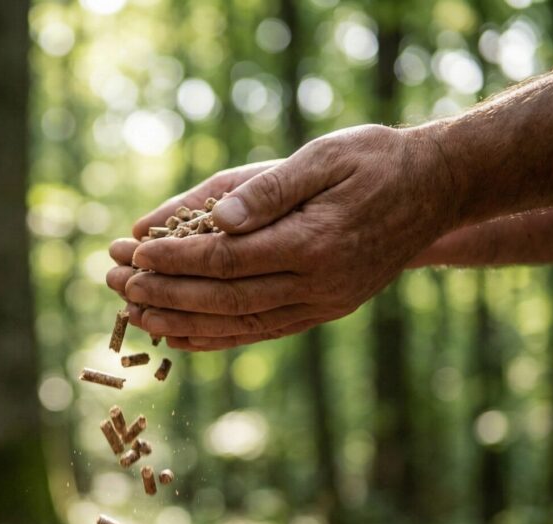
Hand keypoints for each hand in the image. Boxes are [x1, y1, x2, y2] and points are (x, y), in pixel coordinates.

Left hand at [106, 125, 458, 350]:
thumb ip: (267, 188)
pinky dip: (216, 338)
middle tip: (116, 285)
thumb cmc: (375, 161)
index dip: (175, 260)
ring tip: (134, 316)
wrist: (436, 190)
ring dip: (182, 323)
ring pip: (239, 325)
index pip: (227, 259)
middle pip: (225, 299)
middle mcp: (319, 284)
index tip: (132, 254)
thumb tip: (215, 219)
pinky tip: (180, 337)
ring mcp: (323, 305)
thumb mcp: (324, 155)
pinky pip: (260, 332)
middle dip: (165, 294)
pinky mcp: (323, 311)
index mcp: (316, 242)